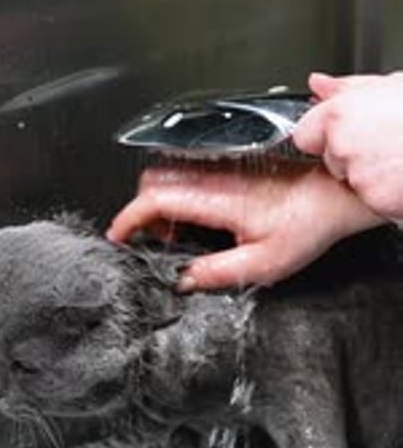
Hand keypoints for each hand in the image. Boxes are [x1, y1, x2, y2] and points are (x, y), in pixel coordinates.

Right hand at [107, 160, 382, 289]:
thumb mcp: (262, 263)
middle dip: (141, 212)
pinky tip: (194, 218)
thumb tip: (182, 280)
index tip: (119, 236)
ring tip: (175, 233)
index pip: (156, 199)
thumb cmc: (304, 225)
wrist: (329, 197)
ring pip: (167, 174)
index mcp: (217, 198)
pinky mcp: (226, 167)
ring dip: (159, 203)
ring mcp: (219, 169)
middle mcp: (214, 177)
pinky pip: (186, 173)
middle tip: (154, 241)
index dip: (129, 217)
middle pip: (153, 181)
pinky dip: (176, 195)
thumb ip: (216, 272)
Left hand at [295, 71, 402, 220]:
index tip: (344, 134)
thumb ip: (348, 88)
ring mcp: (359, 177)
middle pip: (331, 162)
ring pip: (354, 184)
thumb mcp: (390, 84)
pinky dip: (390, 196)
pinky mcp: (377, 201)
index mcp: (341, 114)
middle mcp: (344, 146)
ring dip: (373, 178)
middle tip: (387, 146)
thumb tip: (320, 85)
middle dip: (352, 158)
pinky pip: (376, 202)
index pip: (305, 135)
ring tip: (401, 158)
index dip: (324, 137)